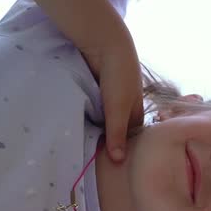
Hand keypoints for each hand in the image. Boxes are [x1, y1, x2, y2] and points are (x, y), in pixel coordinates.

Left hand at [81, 36, 143, 162]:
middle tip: (91, 159)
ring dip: (93, 127)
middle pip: (115, 128)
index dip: (121, 148)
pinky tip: (75, 125)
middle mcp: (123, 106)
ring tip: (79, 146)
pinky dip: (85, 115)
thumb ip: (117, 134)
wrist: (104, 44)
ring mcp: (108, 98)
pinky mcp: (94, 91)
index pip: (130, 136)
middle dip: (106, 139)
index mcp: (135, 111)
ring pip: (101, 119)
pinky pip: (90, 108)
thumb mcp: (118, 109)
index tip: (109, 166)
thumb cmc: (119, 77)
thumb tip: (118, 161)